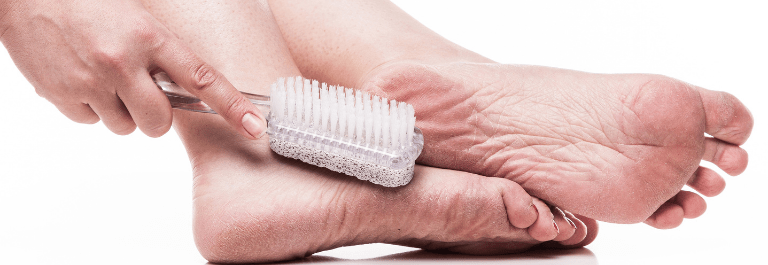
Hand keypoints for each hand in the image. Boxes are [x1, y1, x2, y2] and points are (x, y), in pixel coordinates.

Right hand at [0, 0, 265, 137]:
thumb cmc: (89, 3)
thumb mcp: (138, 18)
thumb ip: (162, 53)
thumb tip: (186, 89)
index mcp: (149, 36)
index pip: (201, 78)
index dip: (233, 106)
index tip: (257, 126)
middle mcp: (121, 61)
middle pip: (158, 123)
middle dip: (154, 116)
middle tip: (141, 92)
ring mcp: (89, 81)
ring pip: (123, 126)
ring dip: (120, 110)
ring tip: (104, 76)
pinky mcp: (60, 95)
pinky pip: (89, 121)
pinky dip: (89, 106)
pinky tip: (79, 76)